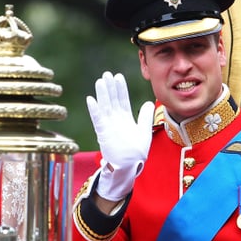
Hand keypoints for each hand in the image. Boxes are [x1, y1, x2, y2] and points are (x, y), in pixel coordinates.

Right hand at [86, 71, 153, 200]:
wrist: (129, 167)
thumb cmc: (136, 152)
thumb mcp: (144, 131)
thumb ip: (145, 117)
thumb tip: (149, 103)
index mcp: (125, 119)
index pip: (122, 100)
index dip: (120, 89)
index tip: (118, 76)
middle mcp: (115, 120)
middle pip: (112, 100)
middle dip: (110, 87)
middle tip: (107, 74)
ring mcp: (109, 126)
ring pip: (105, 106)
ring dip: (102, 94)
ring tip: (100, 81)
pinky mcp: (103, 133)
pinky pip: (98, 120)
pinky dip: (95, 110)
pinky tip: (91, 99)